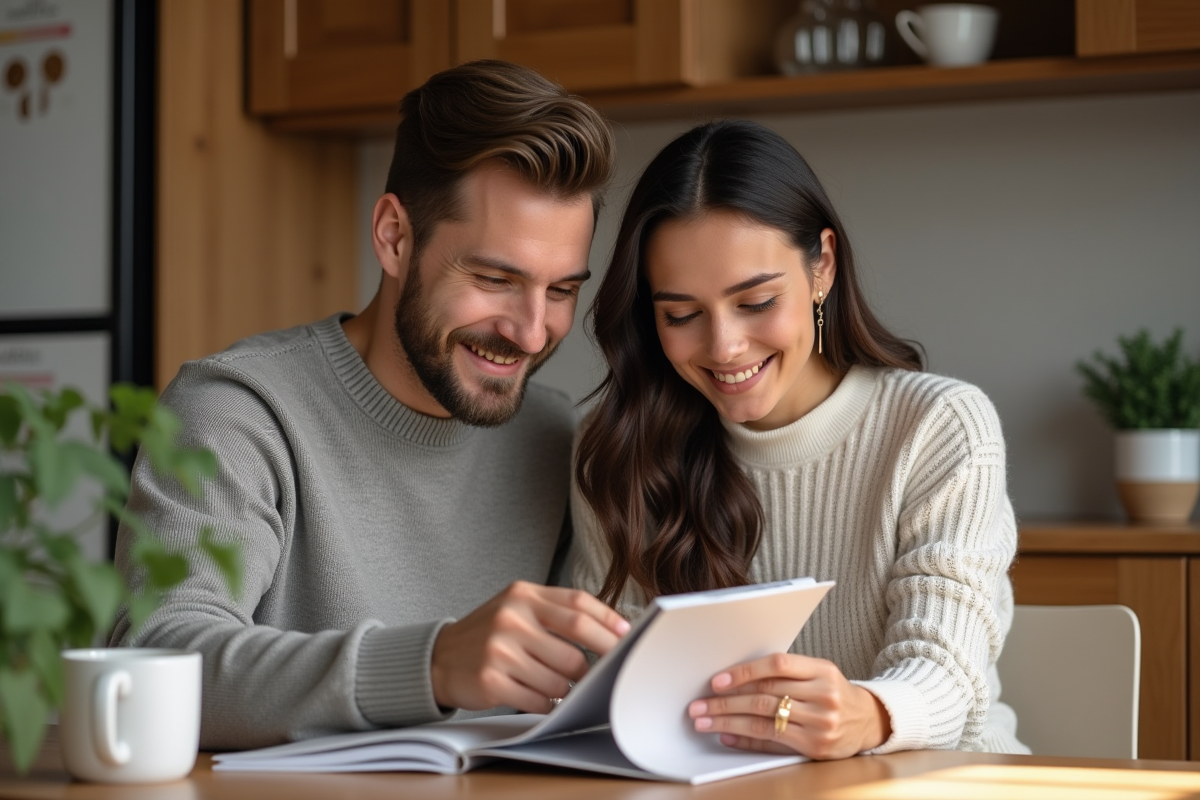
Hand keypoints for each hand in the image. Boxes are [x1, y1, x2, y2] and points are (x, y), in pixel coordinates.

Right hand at [430, 581, 629, 712]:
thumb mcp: (517, 608)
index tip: (627, 636)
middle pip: (575, 648)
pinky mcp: (492, 681)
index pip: (578, 605)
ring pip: (559, 680)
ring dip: (569, 689)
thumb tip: (609, 632)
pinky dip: (548, 703)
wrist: (439, 658)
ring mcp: (500, 650)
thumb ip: (556, 613)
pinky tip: (543, 697)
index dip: (608, 622)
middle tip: (605, 673)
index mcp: (523, 595)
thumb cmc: (490, 634)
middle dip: (597, 665)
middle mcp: (512, 618)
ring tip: (564, 686)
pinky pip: (538, 700)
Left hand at [687, 653, 890, 759]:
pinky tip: (727, 737)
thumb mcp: (818, 673)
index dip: (744, 671)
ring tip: (704, 720)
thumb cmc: (833, 692)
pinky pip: (773, 741)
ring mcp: (821, 723)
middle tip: (698, 704)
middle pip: (765, 695)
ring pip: (764, 719)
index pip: (777, 665)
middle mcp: (824, 696)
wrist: (870, 720)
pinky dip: (746, 739)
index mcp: (822, 670)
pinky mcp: (816, 747)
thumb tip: (732, 679)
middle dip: (726, 701)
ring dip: (729, 721)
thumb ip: (784, 673)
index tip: (716, 680)